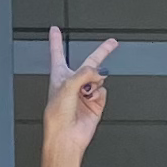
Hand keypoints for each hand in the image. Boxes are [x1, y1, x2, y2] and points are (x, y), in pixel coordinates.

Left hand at [42, 27, 116, 159]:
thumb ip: (83, 73)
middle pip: (89, 63)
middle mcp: (72, 83)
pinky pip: (103, 91)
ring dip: (94, 82)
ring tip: (86, 92)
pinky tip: (91, 100)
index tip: (54, 29)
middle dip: (101, 52)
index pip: (57, 53)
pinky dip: (98, 94)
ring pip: (98, 78)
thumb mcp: (66, 86)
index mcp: (59, 76)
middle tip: (112, 43)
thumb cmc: (57, 116)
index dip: (56, 40)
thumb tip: (98, 72)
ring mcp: (85, 93)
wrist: (66, 137)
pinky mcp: (95, 103)